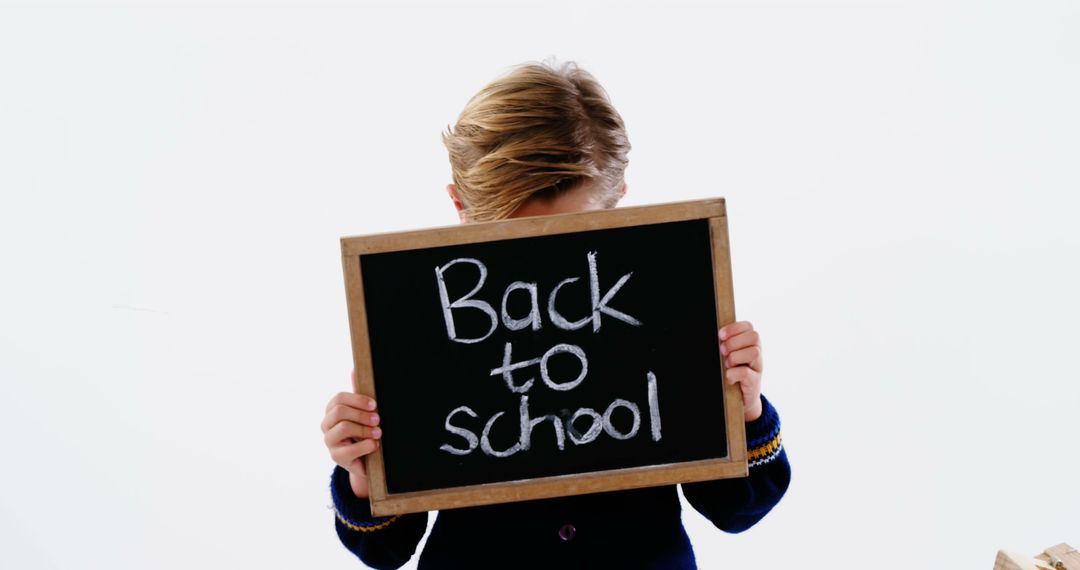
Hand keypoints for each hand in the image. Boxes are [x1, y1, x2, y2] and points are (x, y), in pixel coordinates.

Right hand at [322, 370, 381, 497]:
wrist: (367, 459)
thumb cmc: (364, 431)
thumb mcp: (362, 412)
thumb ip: (358, 393)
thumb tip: (353, 369)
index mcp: (332, 410)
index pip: (339, 398)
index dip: (357, 399)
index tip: (374, 404)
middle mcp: (326, 424)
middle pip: (339, 411)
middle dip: (361, 414)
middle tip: (377, 419)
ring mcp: (329, 441)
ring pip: (343, 428)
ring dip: (364, 429)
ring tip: (378, 433)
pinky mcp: (336, 457)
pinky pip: (349, 450)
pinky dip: (365, 445)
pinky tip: (374, 445)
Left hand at [719, 321, 763, 421]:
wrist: (741, 397)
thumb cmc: (732, 371)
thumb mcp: (727, 355)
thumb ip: (724, 344)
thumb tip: (715, 338)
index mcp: (750, 342)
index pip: (748, 326)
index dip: (734, 328)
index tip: (720, 335)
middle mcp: (757, 352)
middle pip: (754, 336)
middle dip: (734, 342)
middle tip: (723, 351)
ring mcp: (757, 367)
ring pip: (754, 353)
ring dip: (735, 357)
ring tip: (727, 364)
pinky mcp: (754, 382)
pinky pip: (746, 373)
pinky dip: (733, 374)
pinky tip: (729, 377)